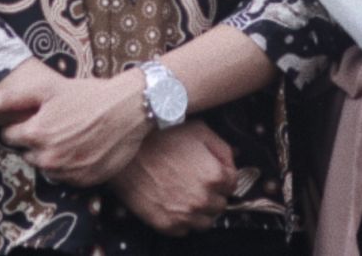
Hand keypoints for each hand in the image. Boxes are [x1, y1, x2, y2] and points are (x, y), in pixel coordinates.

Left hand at [0, 58, 149, 186]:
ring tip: (73, 135)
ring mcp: (67, 172)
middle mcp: (48, 158)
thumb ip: (12, 98)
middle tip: (59, 124)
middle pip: (28, 153)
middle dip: (38, 141)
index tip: (40, 116)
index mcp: (35, 134)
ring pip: (47, 166)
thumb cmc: (89, 94)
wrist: (130, 107)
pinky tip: (84, 147)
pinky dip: (72, 165)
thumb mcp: (49, 88)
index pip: (11, 137)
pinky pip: (68, 177)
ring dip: (54, 154)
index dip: (24, 124)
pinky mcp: (84, 180)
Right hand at [110, 120, 237, 234]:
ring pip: (205, 222)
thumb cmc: (162, 137)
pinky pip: (184, 230)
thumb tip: (234, 159)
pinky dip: (183, 220)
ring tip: (188, 194)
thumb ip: (222, 148)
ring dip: (202, 210)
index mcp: (214, 176)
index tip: (214, 170)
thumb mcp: (199, 131)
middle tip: (199, 181)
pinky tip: (175, 203)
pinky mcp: (165, 224)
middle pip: (221, 204)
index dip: (224, 175)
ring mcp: (183, 215)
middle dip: (214, 193)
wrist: (127, 152)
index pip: (233, 184)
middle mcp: (202, 199)